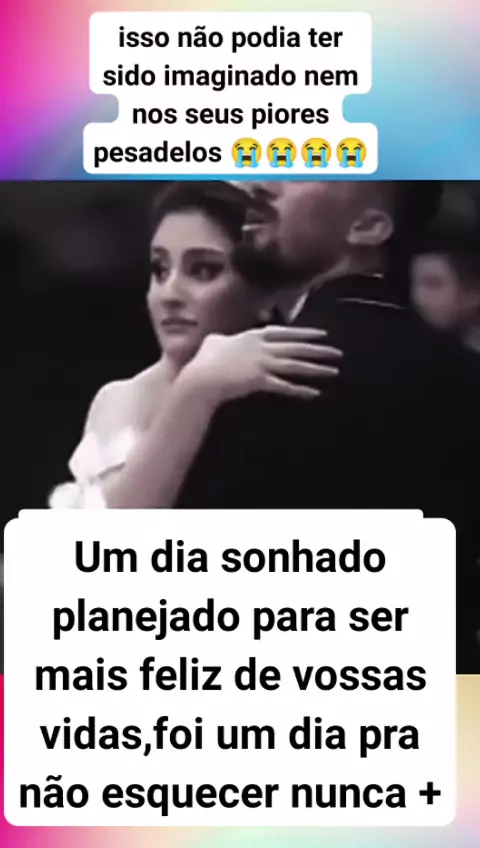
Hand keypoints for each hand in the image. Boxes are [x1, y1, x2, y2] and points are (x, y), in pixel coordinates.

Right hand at [182, 325, 342, 403]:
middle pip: (296, 348)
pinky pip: (285, 386)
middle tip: (338, 353)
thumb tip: (219, 339)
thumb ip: (222, 339)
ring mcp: (262, 364)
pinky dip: (300, 390)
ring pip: (295, 365)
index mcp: (253, 336)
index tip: (322, 334)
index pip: (284, 332)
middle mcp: (262, 347)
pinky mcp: (260, 381)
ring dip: (316, 369)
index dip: (304, 333)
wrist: (202, 377)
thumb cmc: (204, 360)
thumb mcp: (213, 342)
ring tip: (334, 371)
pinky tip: (314, 393)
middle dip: (318, 350)